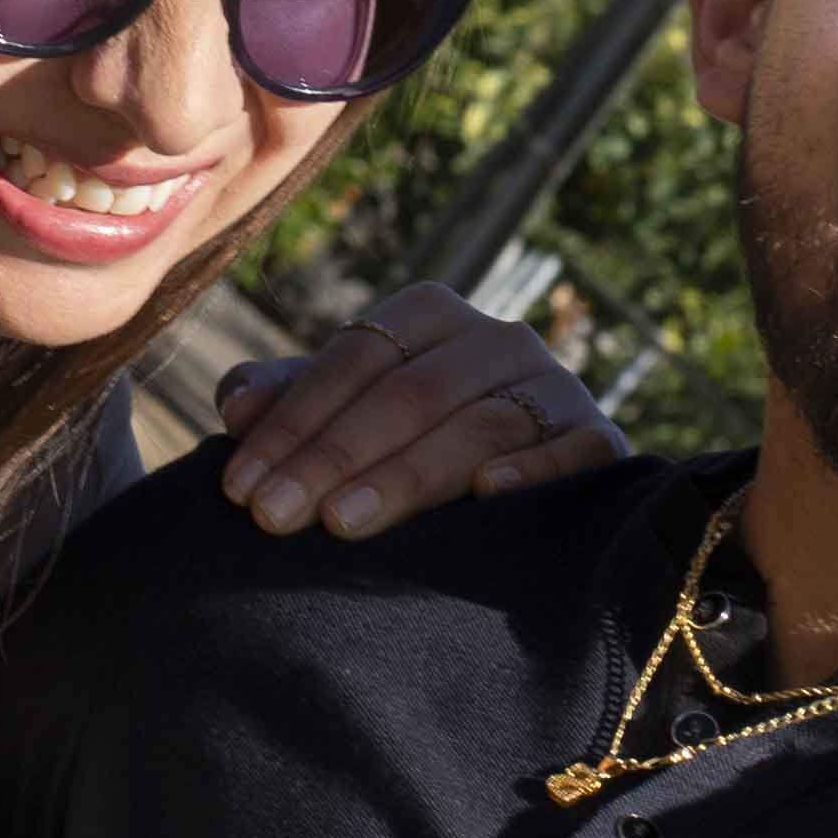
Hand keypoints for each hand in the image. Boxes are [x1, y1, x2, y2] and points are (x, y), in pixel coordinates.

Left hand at [215, 283, 626, 539]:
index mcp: (432, 314)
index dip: (294, 422)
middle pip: (411, 393)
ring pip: (480, 424)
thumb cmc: (410, 442)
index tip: (242, 489)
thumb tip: (236, 404)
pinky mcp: (602, 439)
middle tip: (275, 519)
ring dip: (408, 474)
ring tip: (345, 522)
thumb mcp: (344, 414)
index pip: (356, 359)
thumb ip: (288, 400)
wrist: (529, 480)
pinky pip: (574, 450)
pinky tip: (487, 495)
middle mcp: (499, 338)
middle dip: (334, 457)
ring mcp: (556, 386)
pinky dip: (533, 469)